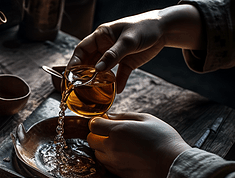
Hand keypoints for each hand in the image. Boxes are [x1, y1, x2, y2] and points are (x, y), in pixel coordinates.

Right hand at [67, 4, 203, 92]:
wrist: (165, 29)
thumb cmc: (145, 27)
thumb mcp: (128, 41)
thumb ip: (112, 55)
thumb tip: (97, 70)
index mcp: (102, 35)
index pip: (82, 49)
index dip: (74, 62)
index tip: (69, 75)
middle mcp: (105, 46)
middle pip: (88, 62)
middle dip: (82, 74)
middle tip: (78, 87)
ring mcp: (115, 56)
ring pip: (101, 70)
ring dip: (98, 81)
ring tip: (93, 92)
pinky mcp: (126, 63)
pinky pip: (118, 76)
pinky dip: (116, 84)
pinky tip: (115, 92)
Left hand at [87, 112, 190, 177]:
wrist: (173, 161)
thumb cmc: (163, 138)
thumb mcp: (145, 118)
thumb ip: (124, 116)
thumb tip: (109, 116)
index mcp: (117, 131)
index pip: (93, 124)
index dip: (98, 121)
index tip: (105, 121)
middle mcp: (111, 147)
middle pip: (90, 139)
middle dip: (97, 134)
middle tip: (110, 132)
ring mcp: (114, 162)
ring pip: (96, 153)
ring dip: (101, 147)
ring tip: (117, 144)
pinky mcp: (119, 173)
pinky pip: (105, 164)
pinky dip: (108, 158)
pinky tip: (122, 154)